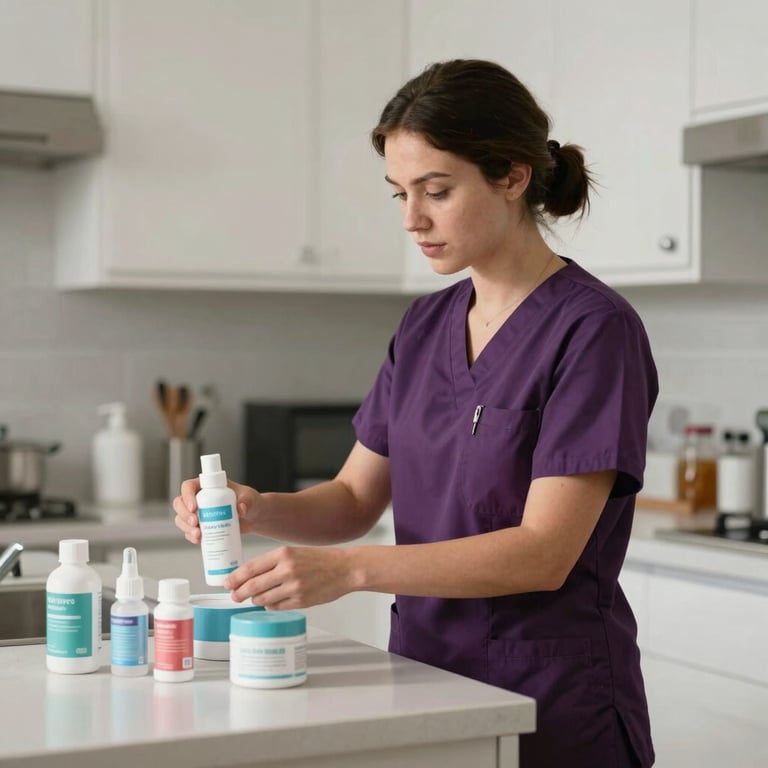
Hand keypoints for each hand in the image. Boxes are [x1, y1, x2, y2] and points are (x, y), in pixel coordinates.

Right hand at [172, 478, 260, 543]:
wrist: (254, 517)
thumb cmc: (251, 502)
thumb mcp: (250, 499)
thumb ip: (247, 501)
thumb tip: (241, 508)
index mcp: (208, 485)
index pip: (189, 486)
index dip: (187, 496)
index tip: (194, 507)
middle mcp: (200, 498)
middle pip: (180, 503)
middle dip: (184, 515)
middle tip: (196, 523)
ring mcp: (199, 512)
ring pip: (181, 518)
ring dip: (185, 528)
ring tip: (198, 536)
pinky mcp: (201, 526)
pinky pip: (188, 531)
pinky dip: (190, 536)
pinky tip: (199, 540)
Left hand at [225, 546, 353, 610]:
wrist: (345, 568)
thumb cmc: (320, 560)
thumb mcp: (294, 552)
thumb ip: (273, 563)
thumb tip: (251, 577)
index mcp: (283, 554)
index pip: (251, 568)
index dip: (236, 577)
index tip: (227, 583)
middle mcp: (287, 570)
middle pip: (253, 586)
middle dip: (240, 593)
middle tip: (234, 596)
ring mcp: (294, 587)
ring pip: (263, 599)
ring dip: (256, 600)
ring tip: (256, 598)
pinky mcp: (301, 601)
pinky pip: (277, 607)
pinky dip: (271, 605)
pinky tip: (273, 601)